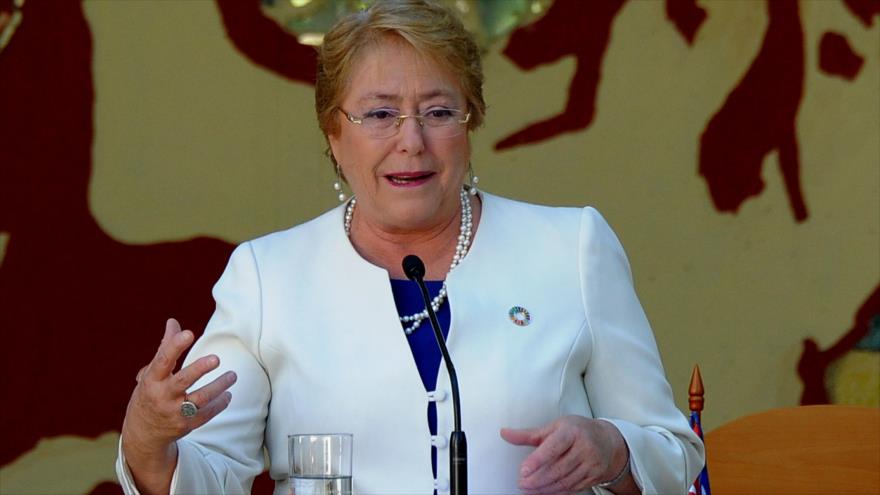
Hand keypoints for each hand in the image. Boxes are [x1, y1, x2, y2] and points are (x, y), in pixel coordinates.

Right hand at [121, 318, 236, 493]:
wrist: (142, 433)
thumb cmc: (149, 394)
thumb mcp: (151, 374)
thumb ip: (165, 349)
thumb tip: (173, 322)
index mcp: (151, 380)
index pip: (162, 360)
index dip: (174, 346)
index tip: (188, 333)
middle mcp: (162, 396)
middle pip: (183, 381)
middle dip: (200, 369)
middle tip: (217, 358)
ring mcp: (174, 412)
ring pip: (200, 399)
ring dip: (219, 386)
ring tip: (232, 375)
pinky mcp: (186, 425)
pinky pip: (207, 413)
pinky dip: (220, 403)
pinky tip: (228, 394)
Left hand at [500, 415, 633, 493]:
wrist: (607, 441)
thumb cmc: (577, 431)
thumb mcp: (554, 427)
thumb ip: (528, 434)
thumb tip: (505, 433)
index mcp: (572, 432)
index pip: (554, 447)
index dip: (538, 459)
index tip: (523, 470)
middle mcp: (584, 448)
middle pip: (558, 468)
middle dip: (537, 479)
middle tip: (522, 483)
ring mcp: (590, 464)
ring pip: (564, 481)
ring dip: (544, 488)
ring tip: (529, 489)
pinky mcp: (593, 476)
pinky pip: (572, 488)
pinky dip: (556, 492)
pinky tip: (544, 491)